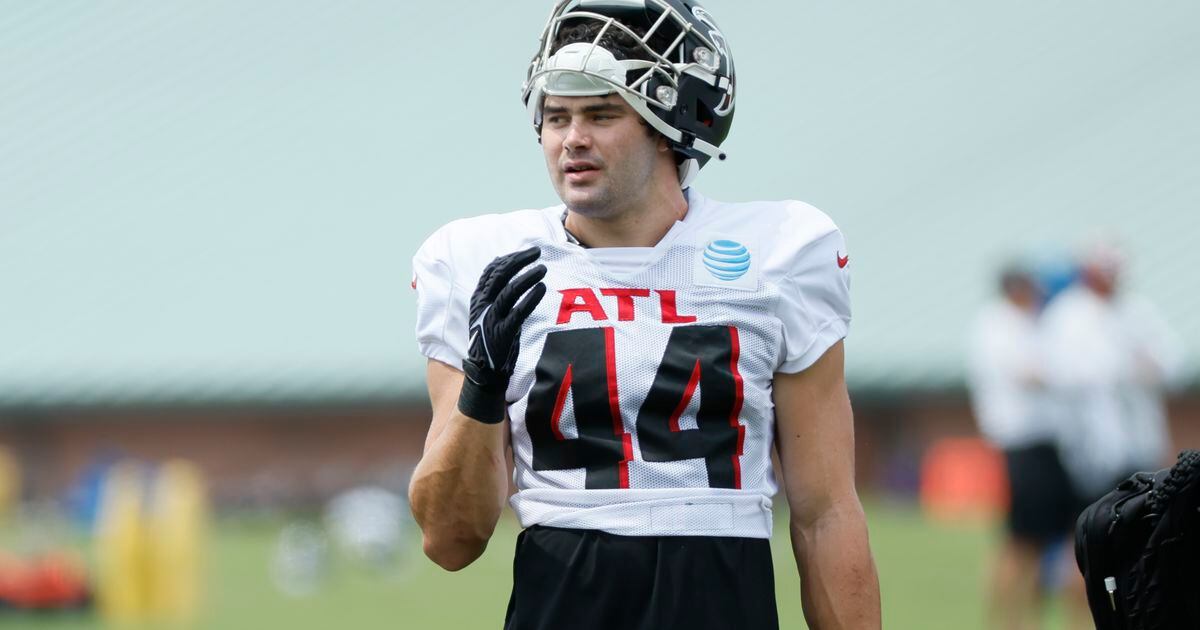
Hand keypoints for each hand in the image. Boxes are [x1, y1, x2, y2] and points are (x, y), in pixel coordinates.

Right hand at [457, 246, 547, 422]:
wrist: (484, 374)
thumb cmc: (491, 341)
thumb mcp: (488, 314)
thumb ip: (495, 294)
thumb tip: (507, 268)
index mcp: (477, 300)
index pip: (491, 271)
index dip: (509, 258)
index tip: (526, 253)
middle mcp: (482, 306)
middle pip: (499, 275)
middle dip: (519, 260)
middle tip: (537, 252)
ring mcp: (492, 319)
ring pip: (509, 290)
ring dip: (527, 276)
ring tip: (543, 268)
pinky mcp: (503, 332)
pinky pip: (518, 311)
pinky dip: (531, 298)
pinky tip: (542, 288)